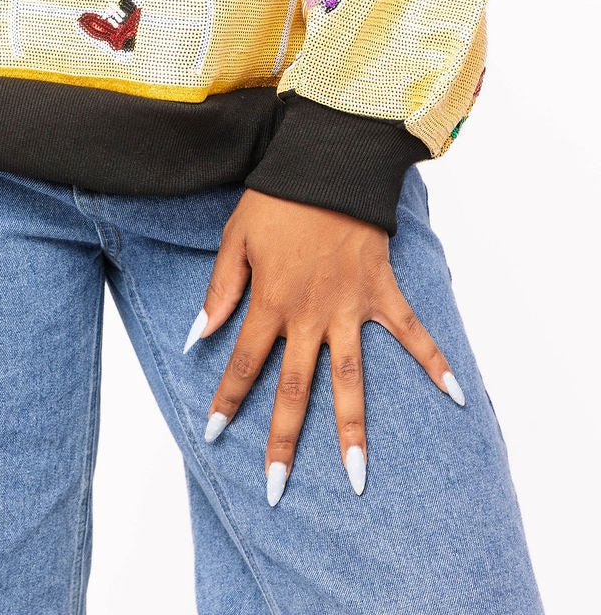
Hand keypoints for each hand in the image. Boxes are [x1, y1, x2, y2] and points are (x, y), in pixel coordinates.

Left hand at [188, 191, 461, 503]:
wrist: (327, 163)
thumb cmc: (276, 199)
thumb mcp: (235, 238)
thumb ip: (219, 290)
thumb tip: (198, 336)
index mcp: (269, 302)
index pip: (244, 364)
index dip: (226, 400)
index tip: (212, 436)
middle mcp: (309, 315)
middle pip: (294, 389)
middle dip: (283, 441)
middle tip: (276, 489)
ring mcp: (349, 308)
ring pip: (350, 380)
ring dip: (353, 429)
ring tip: (357, 477)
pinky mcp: (381, 292)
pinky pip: (411, 333)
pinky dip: (434, 361)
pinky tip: (454, 396)